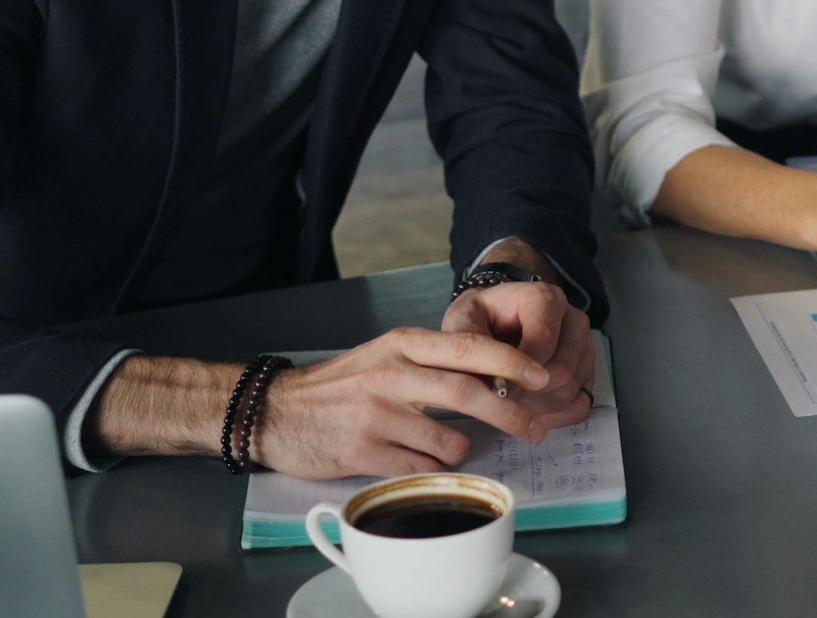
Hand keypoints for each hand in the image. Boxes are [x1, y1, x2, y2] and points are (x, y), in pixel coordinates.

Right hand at [252, 327, 553, 480]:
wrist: (274, 411)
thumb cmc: (339, 385)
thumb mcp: (385, 355)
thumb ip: (432, 361)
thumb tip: (494, 376)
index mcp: (403, 344)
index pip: (470, 347)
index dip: (512, 363)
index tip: (543, 376)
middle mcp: (392, 375)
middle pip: (468, 392)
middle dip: (510, 412)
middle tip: (534, 426)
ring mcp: (377, 415)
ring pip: (448, 439)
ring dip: (461, 450)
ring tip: (450, 448)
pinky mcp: (363, 452)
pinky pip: (419, 468)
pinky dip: (432, 471)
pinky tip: (420, 464)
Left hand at [443, 280, 596, 432]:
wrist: (493, 320)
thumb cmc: (478, 320)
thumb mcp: (462, 324)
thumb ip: (472, 349)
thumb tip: (496, 386)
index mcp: (545, 299)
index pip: (543, 343)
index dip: (519, 374)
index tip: (496, 390)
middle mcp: (572, 319)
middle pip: (561, 370)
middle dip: (529, 394)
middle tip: (501, 403)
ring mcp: (584, 345)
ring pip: (571, 389)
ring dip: (540, 408)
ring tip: (511, 408)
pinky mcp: (587, 369)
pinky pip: (580, 402)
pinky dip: (556, 417)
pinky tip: (530, 416)